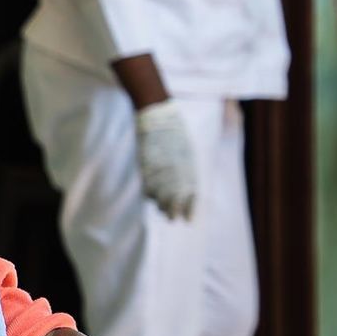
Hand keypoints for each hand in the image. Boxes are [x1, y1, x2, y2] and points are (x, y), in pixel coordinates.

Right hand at [134, 99, 196, 219]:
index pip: (190, 194)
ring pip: (159, 195)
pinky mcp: (146, 166)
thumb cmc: (176, 132)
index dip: (189, 208)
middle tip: (174, 219)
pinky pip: (147, 185)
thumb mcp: (187, 151)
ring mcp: (159, 169)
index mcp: (188, 167)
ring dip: (162, 204)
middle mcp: (174, 171)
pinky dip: (150, 192)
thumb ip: (187, 170)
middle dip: (174, 211)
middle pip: (174, 199)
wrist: (159, 116)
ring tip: (163, 210)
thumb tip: (188, 187)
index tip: (189, 219)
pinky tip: (152, 196)